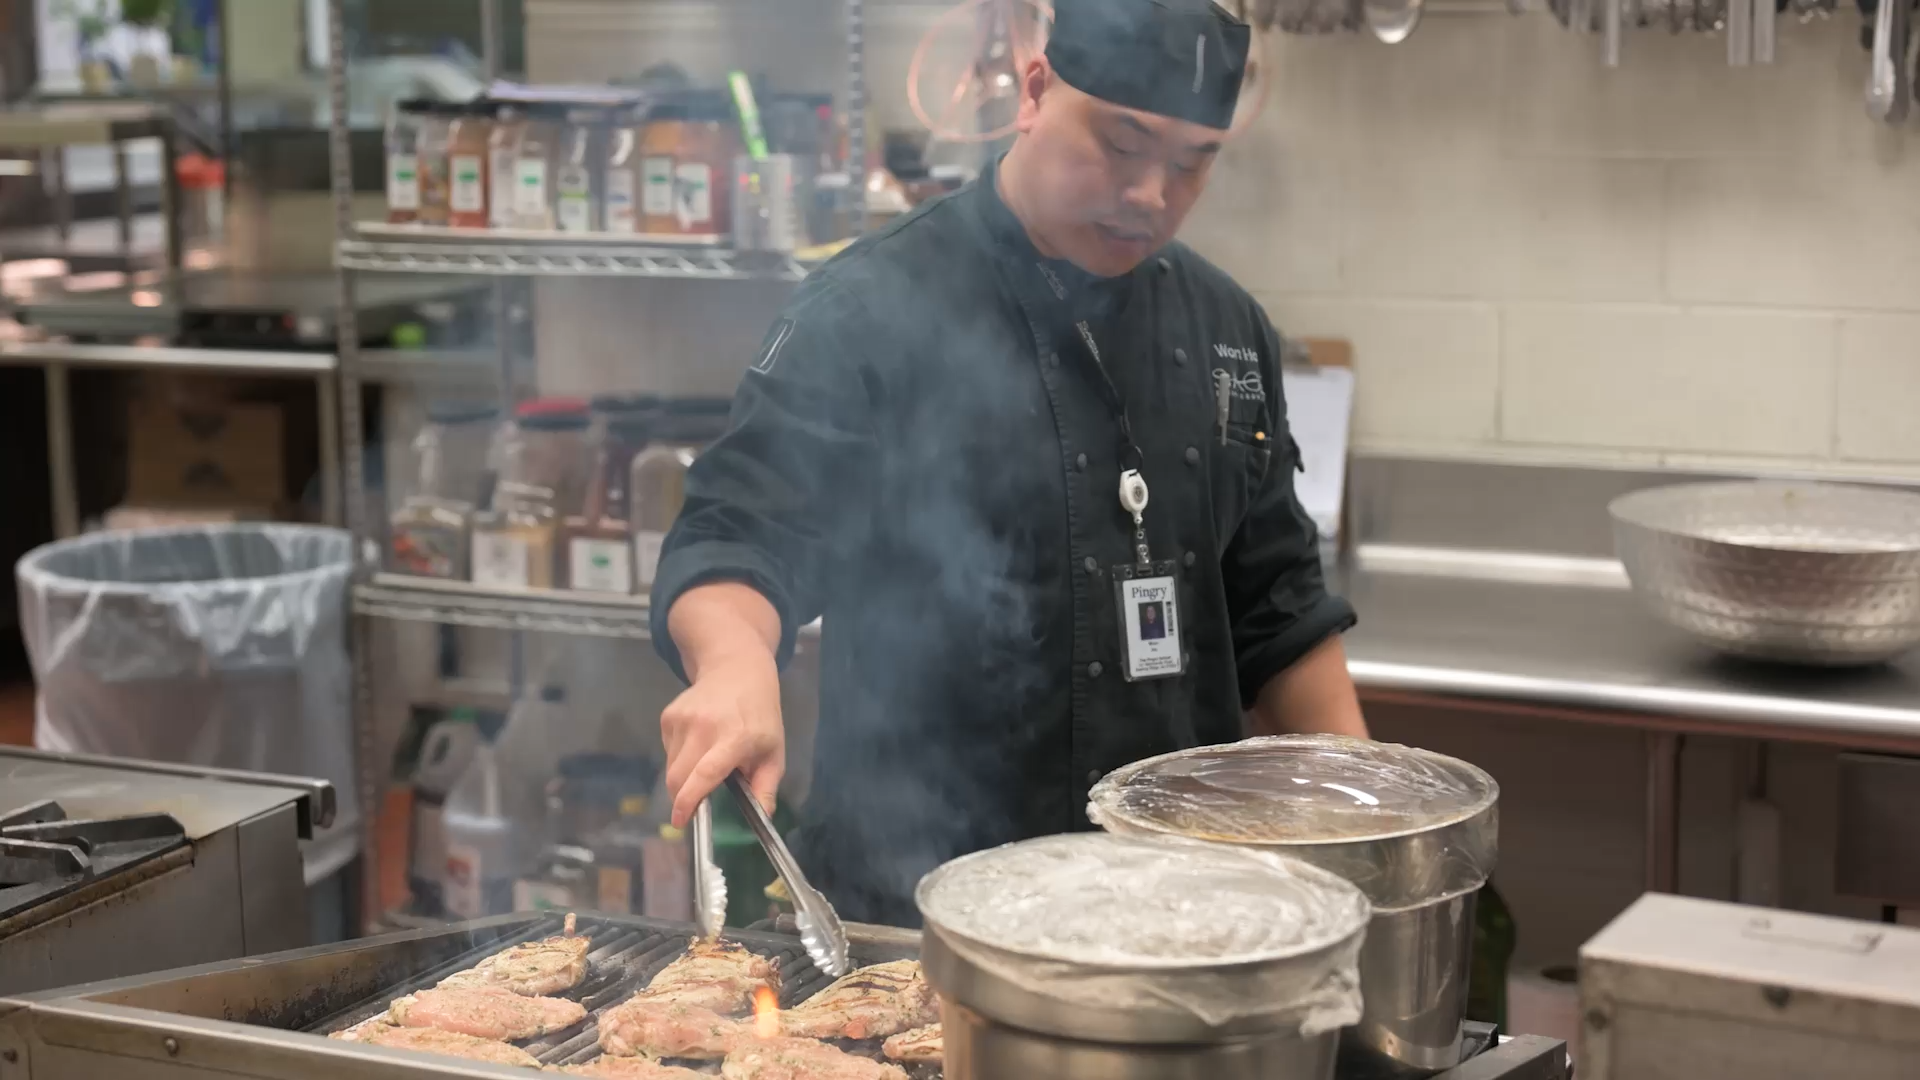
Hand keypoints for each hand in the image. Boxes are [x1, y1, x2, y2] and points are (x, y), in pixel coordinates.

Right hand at [661, 651, 785, 827]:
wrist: (737, 670)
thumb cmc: (760, 715)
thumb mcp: (773, 751)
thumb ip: (766, 786)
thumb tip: (762, 817)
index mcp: (735, 738)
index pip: (706, 773)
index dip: (689, 799)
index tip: (680, 820)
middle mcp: (705, 727)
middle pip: (679, 776)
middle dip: (681, 798)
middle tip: (693, 805)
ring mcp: (683, 719)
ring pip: (671, 766)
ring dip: (681, 777)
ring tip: (704, 764)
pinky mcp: (668, 715)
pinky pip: (667, 751)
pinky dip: (678, 758)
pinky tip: (697, 744)